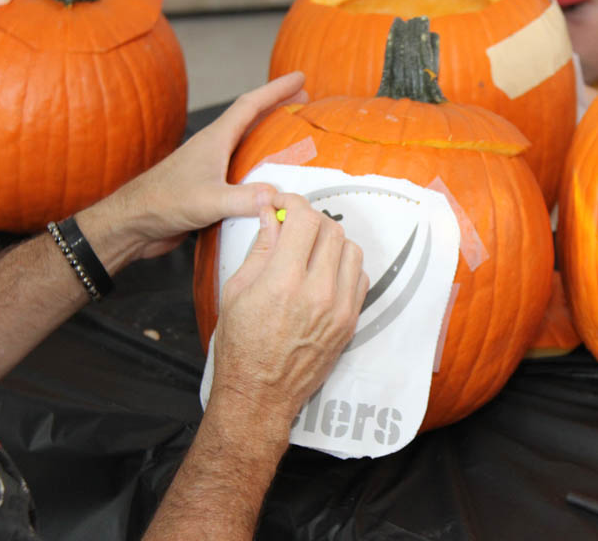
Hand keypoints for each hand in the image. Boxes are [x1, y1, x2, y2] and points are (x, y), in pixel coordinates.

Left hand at [87, 72, 308, 263]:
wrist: (132, 223)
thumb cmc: (162, 204)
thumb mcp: (206, 201)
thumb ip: (242, 199)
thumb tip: (276, 196)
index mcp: (214, 140)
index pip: (250, 105)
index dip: (276, 90)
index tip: (300, 78)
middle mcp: (213, 148)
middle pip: (251, 118)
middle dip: (277, 106)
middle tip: (303, 100)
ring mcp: (210, 167)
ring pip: (246, 143)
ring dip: (270, 134)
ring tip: (293, 135)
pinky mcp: (209, 187)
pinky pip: (242, 170)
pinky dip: (261, 166)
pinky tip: (271, 180)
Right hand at [210, 194, 368, 423]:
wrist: (260, 394)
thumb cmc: (240, 346)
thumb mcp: (237, 290)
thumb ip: (260, 247)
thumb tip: (269, 212)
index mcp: (284, 282)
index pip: (304, 219)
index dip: (292, 202)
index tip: (281, 204)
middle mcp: (319, 293)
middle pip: (331, 230)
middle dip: (310, 220)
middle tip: (292, 226)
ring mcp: (340, 309)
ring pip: (351, 250)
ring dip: (331, 241)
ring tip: (309, 250)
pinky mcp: (350, 322)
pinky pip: (360, 277)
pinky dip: (345, 266)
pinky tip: (324, 273)